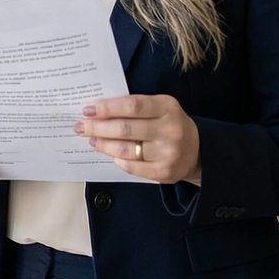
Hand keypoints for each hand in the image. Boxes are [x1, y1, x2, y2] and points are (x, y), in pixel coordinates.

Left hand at [76, 94, 201, 183]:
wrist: (197, 150)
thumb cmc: (168, 123)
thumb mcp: (160, 107)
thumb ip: (134, 106)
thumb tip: (97, 110)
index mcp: (167, 107)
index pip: (132, 106)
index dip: (107, 108)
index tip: (87, 110)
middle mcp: (170, 130)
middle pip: (125, 129)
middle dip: (97, 127)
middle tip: (80, 126)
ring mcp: (168, 153)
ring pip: (125, 150)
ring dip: (103, 144)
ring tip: (91, 139)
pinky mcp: (164, 172)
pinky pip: (131, 167)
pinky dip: (117, 159)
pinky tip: (109, 153)